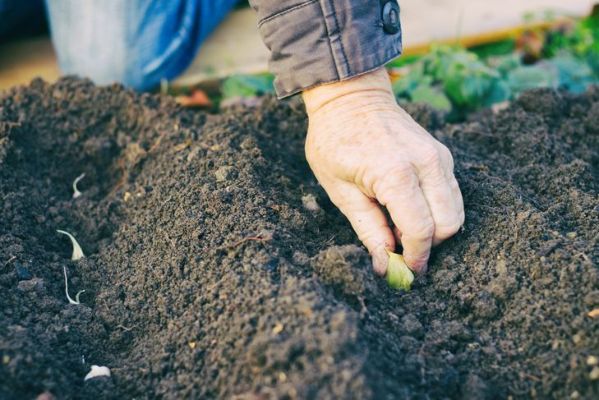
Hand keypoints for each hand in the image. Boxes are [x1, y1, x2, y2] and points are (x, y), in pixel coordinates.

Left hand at [302, 68, 463, 275]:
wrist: (350, 96)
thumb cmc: (334, 142)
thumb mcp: (340, 191)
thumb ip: (368, 230)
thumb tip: (386, 265)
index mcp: (396, 173)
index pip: (421, 230)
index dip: (415, 258)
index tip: (405, 272)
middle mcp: (427, 163)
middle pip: (449, 224)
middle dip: (429, 245)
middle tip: (401, 250)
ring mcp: (439, 156)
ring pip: (456, 211)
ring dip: (435, 229)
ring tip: (402, 229)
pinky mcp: (442, 154)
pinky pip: (451, 194)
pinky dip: (437, 211)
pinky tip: (409, 211)